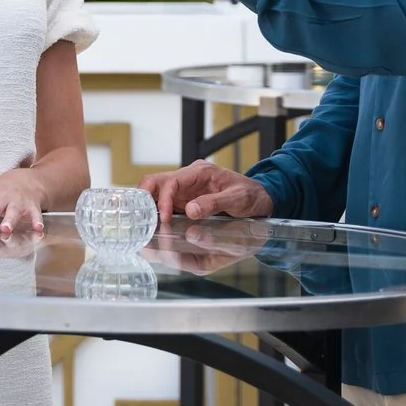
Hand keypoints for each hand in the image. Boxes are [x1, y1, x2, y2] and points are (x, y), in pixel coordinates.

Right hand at [141, 160, 273, 221]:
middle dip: (144, 201)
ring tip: (146, 231)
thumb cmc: (252, 195)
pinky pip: (164, 207)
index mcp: (200, 173)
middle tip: (143, 222)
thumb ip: (214, 203)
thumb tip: (190, 210)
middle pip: (154, 183)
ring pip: (155, 195)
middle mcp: (188, 180)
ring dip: (148, 211)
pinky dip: (157, 218)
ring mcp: (185, 191)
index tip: (163, 219)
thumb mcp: (238, 198)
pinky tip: (156, 232)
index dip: (162, 199)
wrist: (262, 200)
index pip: (170, 181)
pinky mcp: (185, 203)